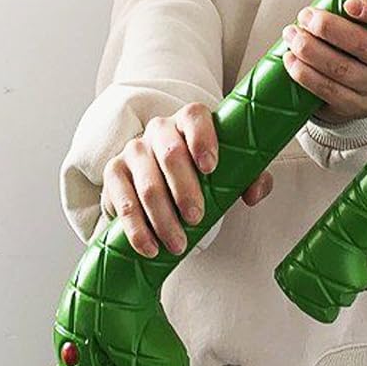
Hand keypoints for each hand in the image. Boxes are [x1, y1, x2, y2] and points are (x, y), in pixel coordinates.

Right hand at [100, 102, 273, 257]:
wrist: (167, 176)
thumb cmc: (206, 169)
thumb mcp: (233, 168)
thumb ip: (250, 177)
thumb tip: (253, 195)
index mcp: (190, 119)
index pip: (195, 117)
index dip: (203, 140)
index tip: (211, 168)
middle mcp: (160, 129)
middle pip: (171, 155)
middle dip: (185, 190)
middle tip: (198, 218)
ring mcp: (134, 150)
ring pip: (147, 185)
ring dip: (163, 218)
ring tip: (179, 244)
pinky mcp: (114, 173)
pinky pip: (122, 203)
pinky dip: (137, 229)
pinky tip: (151, 247)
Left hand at [282, 0, 366, 122]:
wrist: (358, 76)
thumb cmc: (361, 31)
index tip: (349, 2)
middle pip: (366, 47)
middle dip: (329, 29)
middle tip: (306, 16)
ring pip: (343, 70)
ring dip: (310, 51)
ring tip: (292, 35)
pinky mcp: (359, 107)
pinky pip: (330, 93)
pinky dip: (306, 75)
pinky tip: (291, 61)